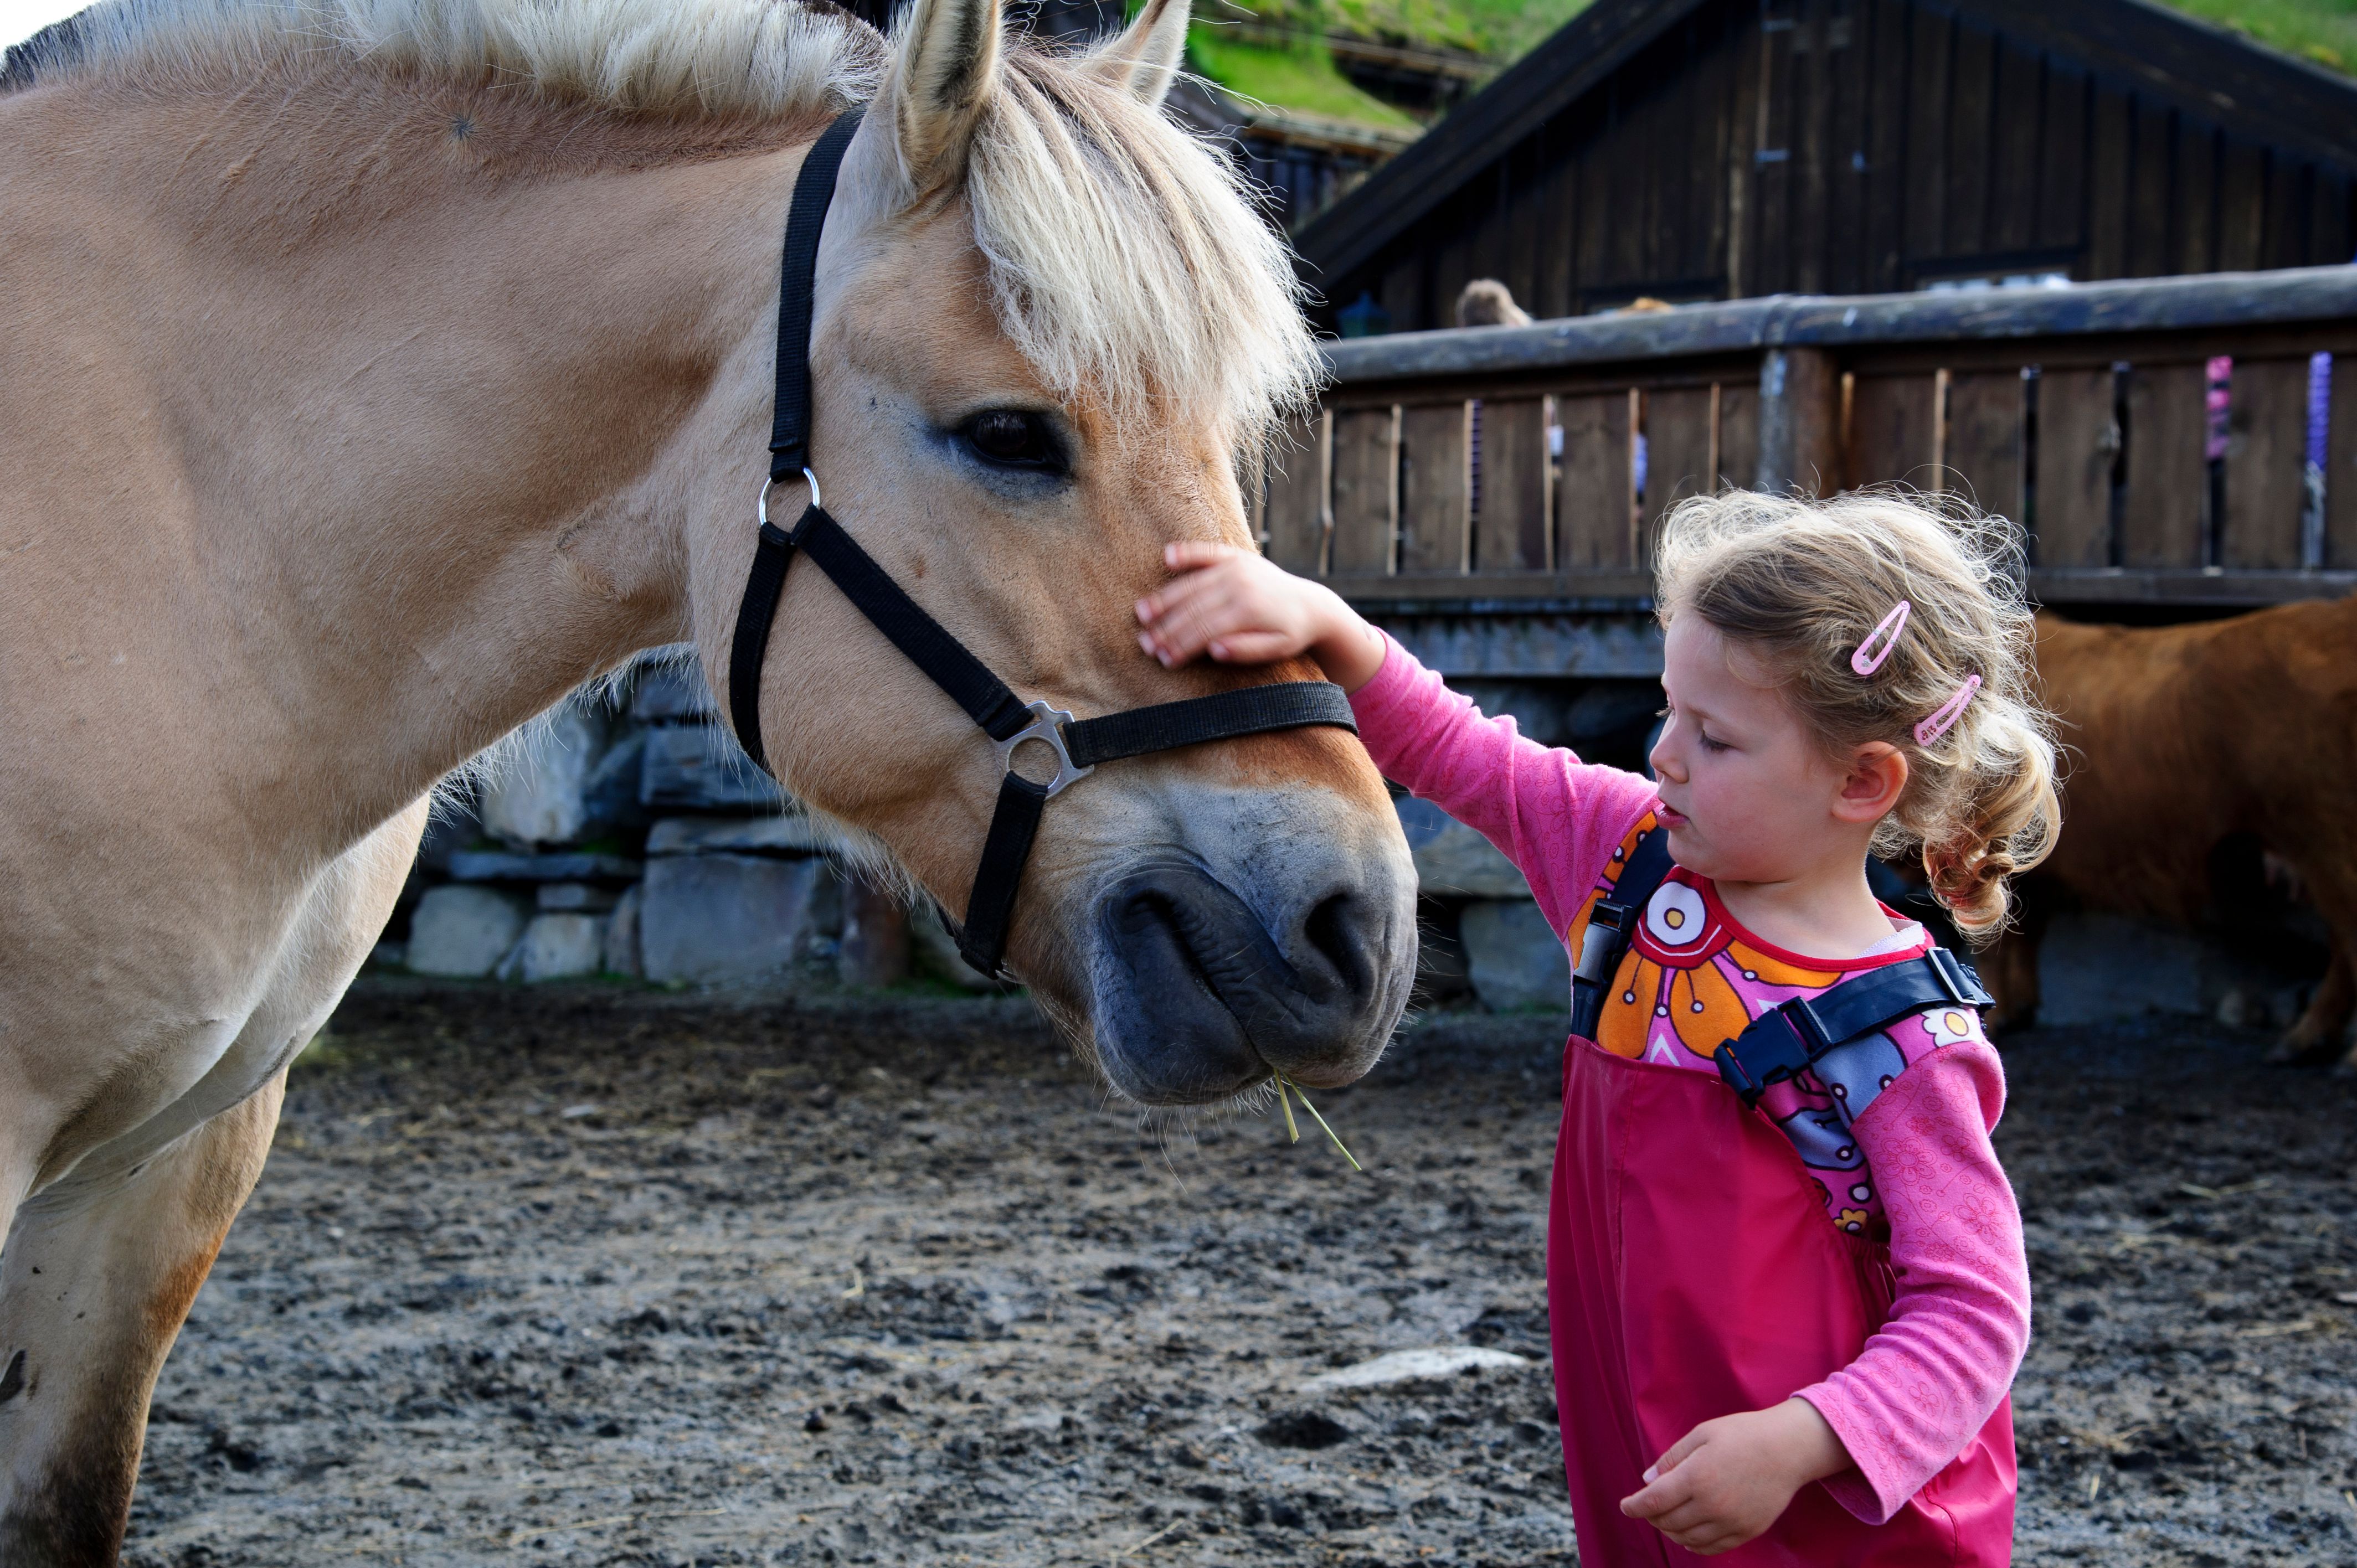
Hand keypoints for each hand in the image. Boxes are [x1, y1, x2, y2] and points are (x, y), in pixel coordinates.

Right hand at [1133, 542, 1387, 690]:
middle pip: (1193, 608)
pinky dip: (1187, 554)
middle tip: (1143, 643)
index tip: (1162, 658)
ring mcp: (1237, 567)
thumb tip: (1213, 650)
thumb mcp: (1276, 649)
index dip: (1180, 644)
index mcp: (1248, 609)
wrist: (1312, 605)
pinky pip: (1207, 553)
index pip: (1204, 629)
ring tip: (1141, 613)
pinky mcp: (1236, 556)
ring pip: (1192, 584)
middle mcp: (1240, 584)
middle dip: (1166, 627)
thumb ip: (1246, 650)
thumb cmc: (1291, 633)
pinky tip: (1167, 557)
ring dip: (1165, 600)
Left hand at [1617, 1399, 1851, 1555]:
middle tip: (1648, 1507)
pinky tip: (1688, 1535)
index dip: (1634, 1507)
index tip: (1625, 1507)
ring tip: (1666, 1519)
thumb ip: (1671, 1459)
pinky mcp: (1747, 1531)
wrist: (1788, 1448)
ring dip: (1670, 1531)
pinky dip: (1694, 1545)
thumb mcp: (1701, 1434)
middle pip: (1668, 1522)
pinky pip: (1712, 1548)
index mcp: (1697, 1477)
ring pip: (1687, 1539)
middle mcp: (1713, 1505)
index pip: (1654, 1501)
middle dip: (1652, 1516)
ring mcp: (1731, 1522)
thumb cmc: (1742, 1434)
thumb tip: (1647, 1481)